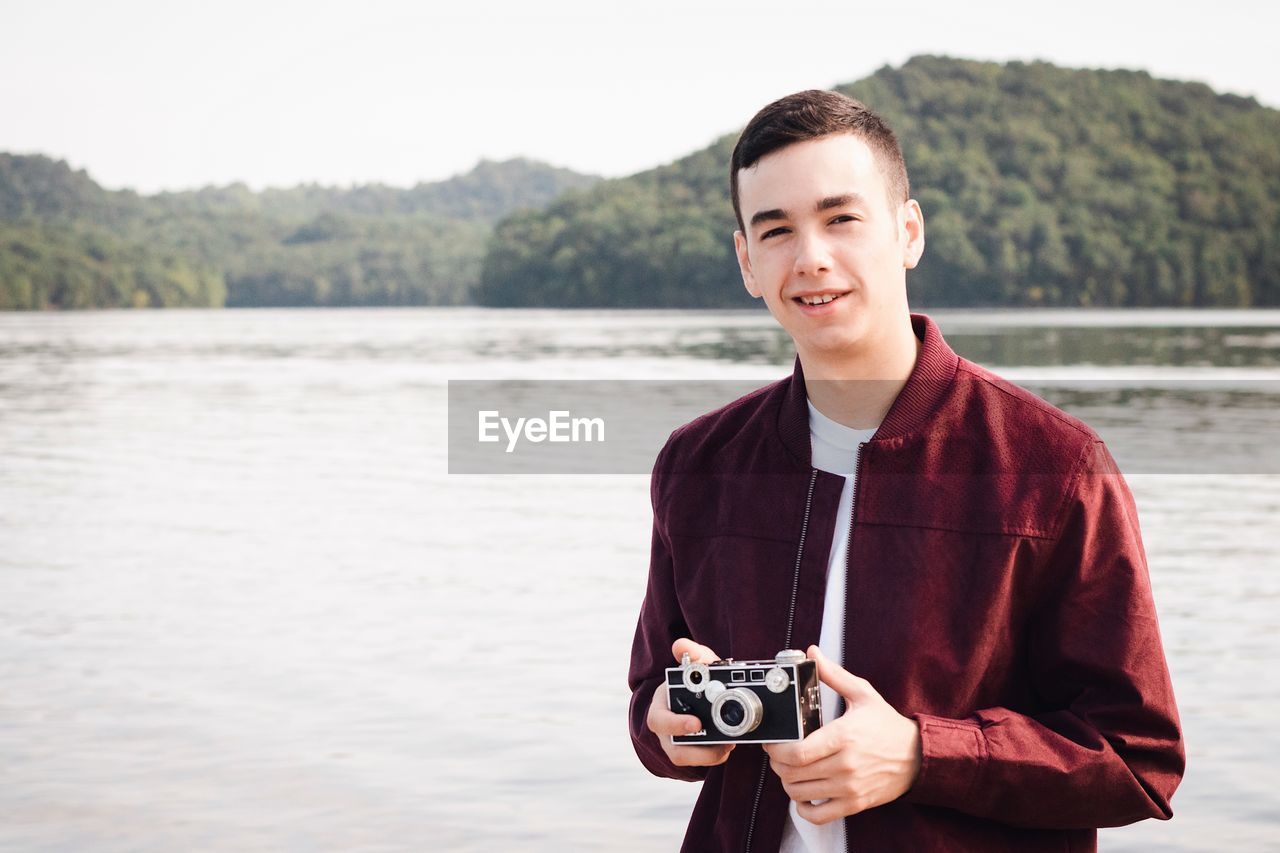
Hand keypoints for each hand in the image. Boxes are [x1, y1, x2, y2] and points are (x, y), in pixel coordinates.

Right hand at [645, 638, 734, 767]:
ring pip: (687, 760)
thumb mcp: (696, 667)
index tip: (697, 723)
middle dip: (697, 751)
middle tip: (724, 745)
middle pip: (673, 749)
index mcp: (661, 707)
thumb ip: (692, 655)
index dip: (675, 725)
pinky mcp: (690, 753)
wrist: (698, 697)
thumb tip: (680, 645)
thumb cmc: (693, 682)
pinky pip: (698, 763)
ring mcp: (676, 744)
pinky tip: (728, 747)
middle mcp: (665, 730)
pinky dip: (715, 756)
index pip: (658, 720)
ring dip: (710, 756)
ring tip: (729, 746)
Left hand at [763, 645, 921, 823]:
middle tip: (779, 754)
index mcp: (843, 737)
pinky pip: (818, 815)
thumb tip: (812, 654)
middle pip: (793, 773)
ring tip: (791, 770)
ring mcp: (849, 788)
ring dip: (787, 783)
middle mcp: (845, 765)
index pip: (797, 752)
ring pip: (800, 794)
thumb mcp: (863, 693)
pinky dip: (804, 808)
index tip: (773, 742)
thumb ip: (833, 674)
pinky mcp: (854, 804)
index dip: (776, 750)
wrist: (918, 756)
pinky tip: (804, 793)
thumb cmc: (887, 725)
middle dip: (777, 764)